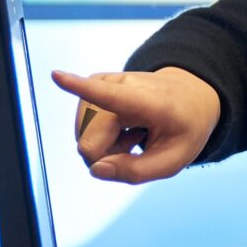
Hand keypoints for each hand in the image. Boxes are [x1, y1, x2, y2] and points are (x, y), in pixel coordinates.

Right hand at [51, 67, 220, 183]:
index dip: (80, 88)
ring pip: (82, 134)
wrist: (189, 98)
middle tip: (134, 148)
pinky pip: (82, 124)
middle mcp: (124, 86)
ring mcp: (107, 81)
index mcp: (151, 102)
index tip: (56, 76)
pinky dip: (98, 136)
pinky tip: (121, 130)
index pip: (111, 97)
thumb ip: (136, 171)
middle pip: (89, 139)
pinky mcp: (96, 84)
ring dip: (103, 146)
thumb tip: (95, 170)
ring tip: (132, 135)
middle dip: (104, 156)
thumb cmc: (182, 129)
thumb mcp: (172, 161)